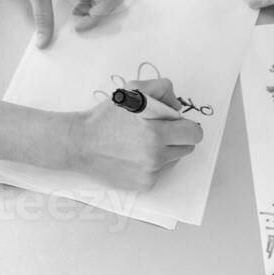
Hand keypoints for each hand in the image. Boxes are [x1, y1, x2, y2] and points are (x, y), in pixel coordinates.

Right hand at [68, 77, 203, 188]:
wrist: (79, 143)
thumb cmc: (105, 117)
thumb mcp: (132, 90)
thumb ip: (162, 89)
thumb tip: (177, 107)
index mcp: (156, 133)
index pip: (194, 134)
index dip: (186, 126)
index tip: (174, 123)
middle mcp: (155, 156)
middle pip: (187, 148)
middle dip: (177, 138)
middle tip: (158, 131)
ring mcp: (150, 173)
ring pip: (173, 160)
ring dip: (164, 151)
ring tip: (141, 143)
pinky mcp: (143, 185)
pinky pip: (160, 173)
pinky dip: (152, 165)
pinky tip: (134, 156)